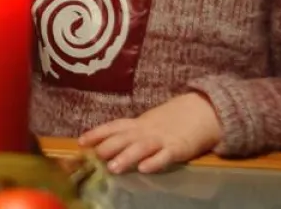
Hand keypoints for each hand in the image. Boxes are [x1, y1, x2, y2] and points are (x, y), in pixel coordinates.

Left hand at [78, 93, 222, 173]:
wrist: (200, 112)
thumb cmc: (168, 123)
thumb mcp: (145, 125)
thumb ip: (127, 135)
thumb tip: (100, 146)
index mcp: (137, 124)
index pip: (114, 126)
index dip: (97, 133)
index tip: (81, 141)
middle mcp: (146, 130)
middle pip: (125, 137)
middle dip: (109, 146)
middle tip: (94, 156)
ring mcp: (161, 139)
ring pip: (141, 148)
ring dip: (126, 157)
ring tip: (113, 168)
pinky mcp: (178, 148)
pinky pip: (165, 156)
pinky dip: (155, 162)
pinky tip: (145, 169)